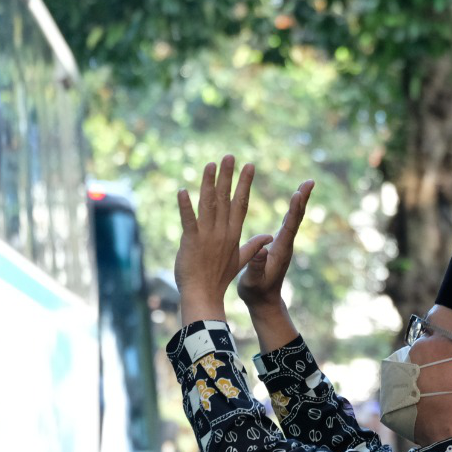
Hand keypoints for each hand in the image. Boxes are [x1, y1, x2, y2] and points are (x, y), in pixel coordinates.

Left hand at [174, 155, 273, 320]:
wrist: (204, 295)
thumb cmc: (220, 278)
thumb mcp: (240, 260)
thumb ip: (253, 246)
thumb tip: (269, 237)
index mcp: (233, 234)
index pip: (241, 203)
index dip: (245, 184)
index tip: (249, 166)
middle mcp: (222, 231)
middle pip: (226, 198)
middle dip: (228, 176)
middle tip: (229, 156)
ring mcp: (207, 236)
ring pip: (208, 204)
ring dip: (208, 183)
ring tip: (210, 164)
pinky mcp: (191, 242)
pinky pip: (188, 220)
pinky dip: (185, 206)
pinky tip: (182, 191)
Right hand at [237, 180, 314, 316]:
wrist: (264, 302)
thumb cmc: (256, 292)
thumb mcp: (252, 280)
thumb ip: (255, 266)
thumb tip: (263, 249)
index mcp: (280, 251)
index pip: (289, 227)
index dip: (294, 210)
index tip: (298, 192)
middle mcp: (285, 245)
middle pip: (296, 218)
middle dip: (302, 199)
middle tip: (310, 181)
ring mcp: (284, 245)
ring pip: (294, 219)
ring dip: (299, 201)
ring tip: (305, 185)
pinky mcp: (280, 245)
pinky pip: (288, 222)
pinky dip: (292, 209)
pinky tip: (294, 200)